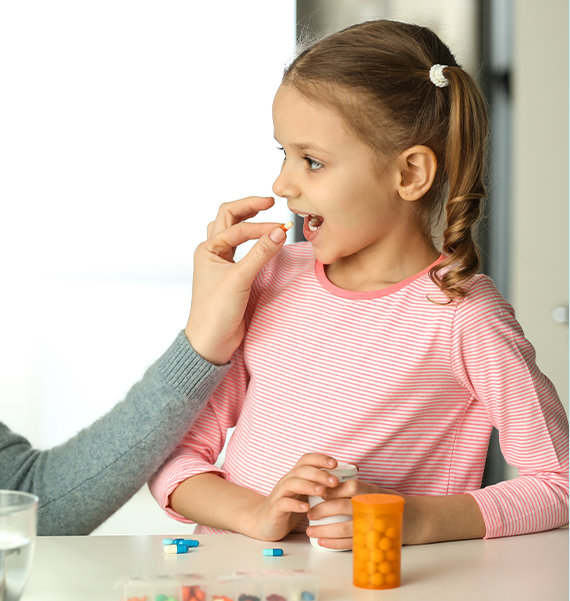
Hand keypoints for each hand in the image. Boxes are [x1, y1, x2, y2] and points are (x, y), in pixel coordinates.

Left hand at [186, 196, 287, 364]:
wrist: (210, 341)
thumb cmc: (216, 312)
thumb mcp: (240, 279)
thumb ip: (260, 253)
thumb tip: (280, 230)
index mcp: (208, 249)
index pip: (238, 228)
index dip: (261, 226)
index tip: (284, 229)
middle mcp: (212, 252)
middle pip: (228, 217)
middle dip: (248, 207)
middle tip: (270, 201)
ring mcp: (220, 262)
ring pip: (230, 230)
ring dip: (245, 218)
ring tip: (263, 210)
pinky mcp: (230, 274)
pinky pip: (238, 246)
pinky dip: (249, 237)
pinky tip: (261, 237)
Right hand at [248, 453, 339, 541]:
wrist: (266, 522)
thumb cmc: (292, 506)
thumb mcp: (309, 493)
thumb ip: (326, 483)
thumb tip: (353, 470)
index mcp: (296, 475)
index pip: (307, 460)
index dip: (320, 459)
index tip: (335, 463)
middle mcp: (287, 481)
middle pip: (301, 470)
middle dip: (319, 473)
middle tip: (335, 481)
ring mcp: (280, 494)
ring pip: (292, 483)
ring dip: (308, 486)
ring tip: (322, 492)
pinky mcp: (275, 509)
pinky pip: (283, 503)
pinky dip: (295, 504)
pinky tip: (307, 508)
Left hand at [306, 477, 399, 549]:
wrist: (414, 518)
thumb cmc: (387, 501)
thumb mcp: (373, 489)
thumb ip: (353, 488)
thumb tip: (327, 488)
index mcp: (371, 491)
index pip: (348, 487)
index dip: (331, 491)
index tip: (318, 493)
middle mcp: (371, 507)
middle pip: (342, 507)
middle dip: (322, 511)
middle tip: (310, 514)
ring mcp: (372, 525)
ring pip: (344, 528)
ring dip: (325, 530)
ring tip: (311, 531)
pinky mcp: (372, 540)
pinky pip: (350, 543)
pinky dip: (334, 543)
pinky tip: (323, 542)